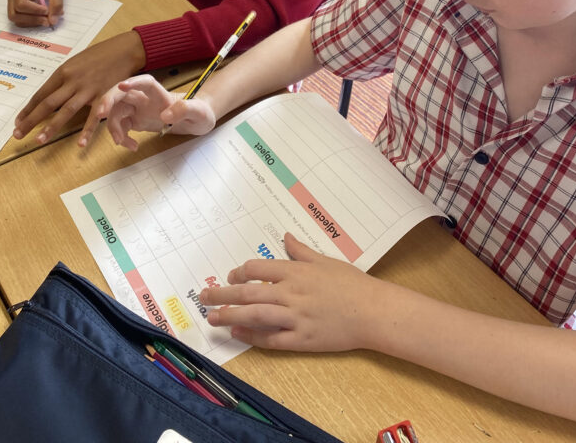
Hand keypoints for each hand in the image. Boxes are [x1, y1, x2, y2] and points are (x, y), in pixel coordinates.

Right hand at [6, 0, 65, 27]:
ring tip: (47, 19)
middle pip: (15, 14)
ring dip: (32, 22)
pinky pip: (21, 19)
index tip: (47, 10)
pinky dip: (31, 22)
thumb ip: (56, 3)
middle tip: (48, 20)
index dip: (34, 10)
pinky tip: (42, 17)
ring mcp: (13, 1)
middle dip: (32, 19)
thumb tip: (53, 21)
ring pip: (17, 19)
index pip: (21, 4)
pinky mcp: (17, 6)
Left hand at [13, 31, 145, 146]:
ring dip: (51, 127)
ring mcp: (88, 89)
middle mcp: (72, 81)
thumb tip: (50, 92)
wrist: (124, 50)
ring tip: (39, 140)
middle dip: (31, 120)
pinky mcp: (104, 96)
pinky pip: (94, 117)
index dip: (28, 109)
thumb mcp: (76, 62)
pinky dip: (87, 131)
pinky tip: (80, 144)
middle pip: (48, 104)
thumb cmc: (100, 55)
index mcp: (63, 72)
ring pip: (66, 111)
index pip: (41, 94)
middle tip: (18, 134)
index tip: (18, 122)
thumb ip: (64, 78)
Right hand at [102, 74, 217, 149]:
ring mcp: (138, 109)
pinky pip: (120, 126)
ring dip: (113, 127)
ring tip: (123, 143)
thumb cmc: (200, 113)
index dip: (132, 82)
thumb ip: (185, 111)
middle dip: (108, 101)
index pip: (144, 82)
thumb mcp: (199, 113)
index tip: (121, 86)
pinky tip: (131, 146)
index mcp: (160, 93)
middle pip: (121, 94)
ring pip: (117, 112)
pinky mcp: (135, 120)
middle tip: (99, 114)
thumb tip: (165, 116)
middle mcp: (145, 98)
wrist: (196, 121)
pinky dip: (121, 137)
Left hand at [198, 233, 381, 351]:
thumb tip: (285, 236)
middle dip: (222, 294)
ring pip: (254, 316)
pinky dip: (252, 336)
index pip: (257, 269)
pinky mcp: (302, 340)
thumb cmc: (352, 283)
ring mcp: (295, 318)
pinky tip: (238, 333)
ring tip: (212, 317)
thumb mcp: (325, 260)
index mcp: (296, 271)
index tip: (230, 276)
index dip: (240, 273)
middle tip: (203, 296)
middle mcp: (291, 293)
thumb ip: (301, 251)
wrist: (372, 311)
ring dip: (230, 316)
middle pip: (248, 292)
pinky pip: (271, 339)